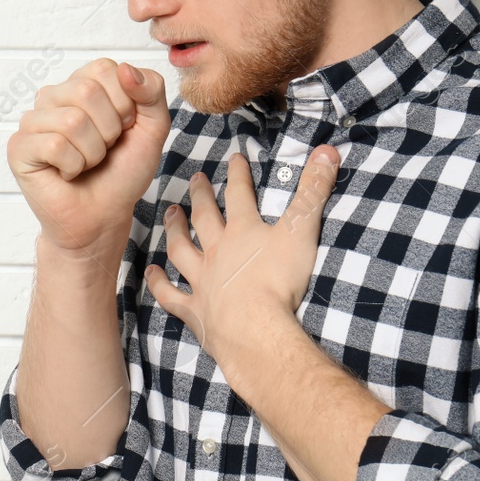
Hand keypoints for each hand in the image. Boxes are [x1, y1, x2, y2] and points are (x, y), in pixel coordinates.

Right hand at [9, 57, 171, 262]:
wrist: (104, 216)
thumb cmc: (122, 172)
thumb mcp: (152, 126)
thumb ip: (152, 90)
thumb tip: (125, 69)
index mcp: (82, 83)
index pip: (105, 69)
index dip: (124, 105)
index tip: (122, 129)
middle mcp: (53, 96)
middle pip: (86, 91)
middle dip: (108, 130)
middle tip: (103, 150)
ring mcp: (32, 121)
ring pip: (72, 121)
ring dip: (92, 153)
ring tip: (86, 164)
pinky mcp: (18, 147)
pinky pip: (53, 145)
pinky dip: (73, 166)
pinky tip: (67, 174)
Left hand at [144, 143, 340, 393]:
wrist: (256, 329)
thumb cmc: (279, 281)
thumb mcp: (302, 232)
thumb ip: (313, 192)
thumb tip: (327, 151)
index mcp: (243, 232)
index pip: (239, 194)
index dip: (238, 174)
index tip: (234, 158)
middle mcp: (218, 251)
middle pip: (205, 218)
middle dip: (200, 196)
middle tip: (194, 180)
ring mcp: (202, 280)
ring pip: (182, 250)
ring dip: (175, 231)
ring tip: (170, 215)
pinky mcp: (195, 310)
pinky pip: (171, 294)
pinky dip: (159, 284)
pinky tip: (152, 272)